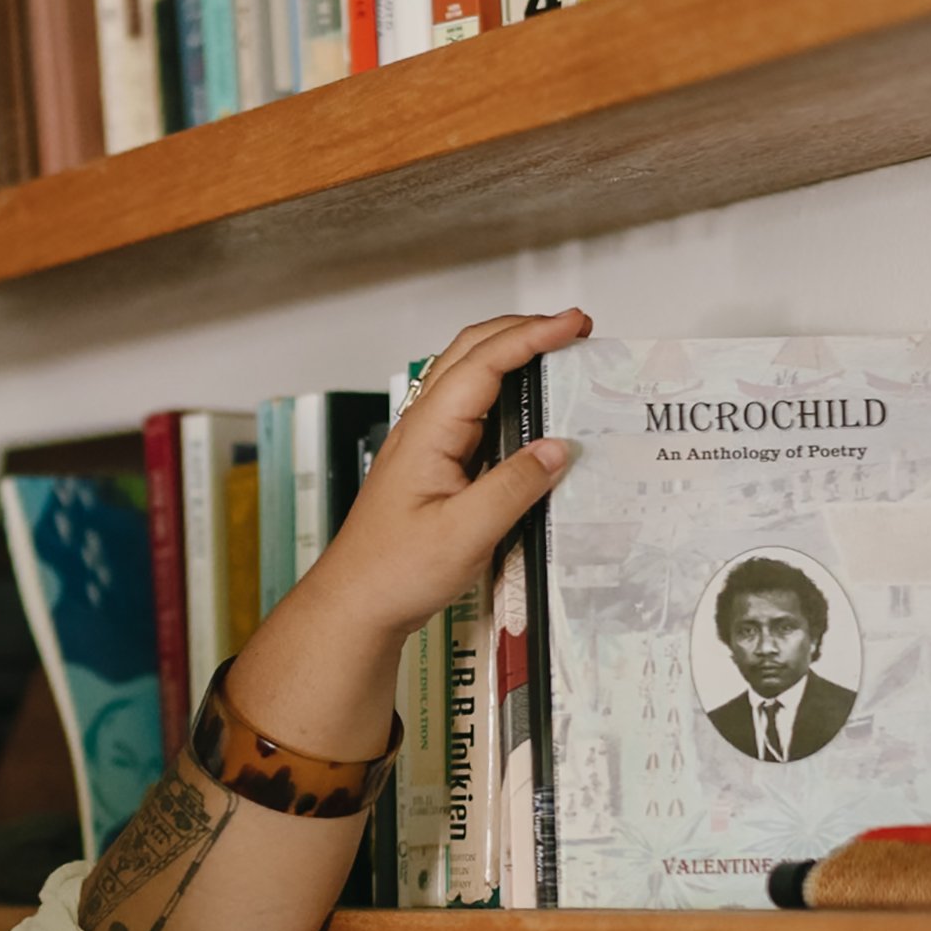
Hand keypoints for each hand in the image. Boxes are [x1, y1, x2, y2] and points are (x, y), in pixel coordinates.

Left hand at [290, 309, 589, 650]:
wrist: (355, 605)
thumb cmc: (394, 572)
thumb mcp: (465, 533)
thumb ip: (514, 487)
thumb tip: (558, 448)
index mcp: (427, 432)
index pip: (483, 362)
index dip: (531, 336)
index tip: (574, 325)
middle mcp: (423, 429)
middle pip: (471, 353)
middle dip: (523, 331)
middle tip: (573, 329)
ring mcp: (426, 445)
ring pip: (469, 379)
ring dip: (513, 357)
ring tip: (559, 358)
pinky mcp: (433, 466)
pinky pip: (471, 413)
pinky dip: (504, 395)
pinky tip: (529, 412)